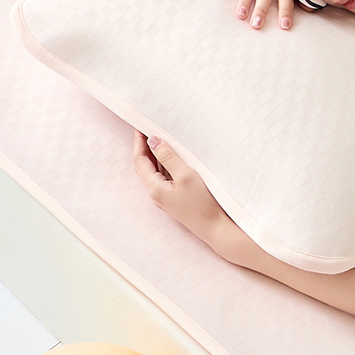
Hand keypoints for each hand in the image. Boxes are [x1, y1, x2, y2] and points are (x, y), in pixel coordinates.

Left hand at [132, 130, 231, 245]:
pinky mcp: (175, 198)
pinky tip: (173, 157)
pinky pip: (164, 177)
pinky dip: (165, 164)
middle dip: (144, 148)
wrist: (215, 227)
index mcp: (154, 188)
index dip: (139, 143)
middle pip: (144, 166)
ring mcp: (165, 197)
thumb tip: (153, 140)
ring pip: (154, 172)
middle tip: (148, 130)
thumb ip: (168, 157)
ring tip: (160, 139)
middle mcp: (156, 194)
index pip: (140, 161)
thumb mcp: (185, 175)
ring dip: (155, 155)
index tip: (140, 127)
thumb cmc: (202, 203)